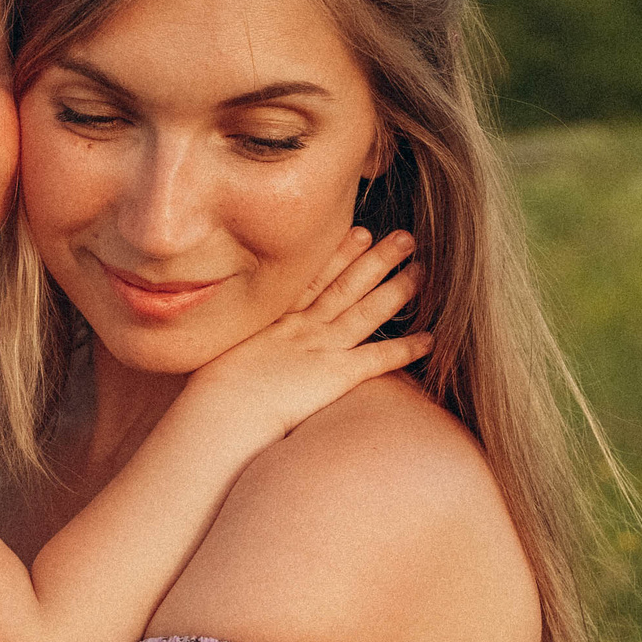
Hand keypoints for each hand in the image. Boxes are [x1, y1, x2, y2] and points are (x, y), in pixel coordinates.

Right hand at [184, 227, 431, 441]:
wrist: (220, 410)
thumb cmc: (210, 391)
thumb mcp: (215, 352)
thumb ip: (230, 339)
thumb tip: (232, 343)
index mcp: (274, 319)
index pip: (313, 277)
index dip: (339, 254)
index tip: (359, 231)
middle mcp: (302, 326)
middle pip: (347, 285)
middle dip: (378, 259)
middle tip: (405, 237)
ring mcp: (321, 348)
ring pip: (367, 311)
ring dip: (397, 290)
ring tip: (423, 270)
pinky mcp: (334, 375)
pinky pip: (377, 358)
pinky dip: (405, 348)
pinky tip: (431, 339)